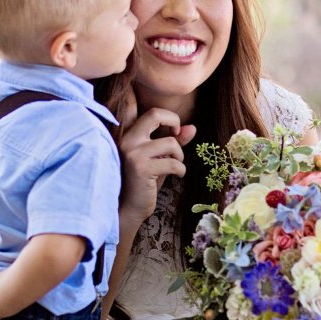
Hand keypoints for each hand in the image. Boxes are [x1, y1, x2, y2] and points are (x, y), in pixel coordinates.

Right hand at [118, 107, 196, 228]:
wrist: (129, 208)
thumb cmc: (144, 182)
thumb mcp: (159, 158)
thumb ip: (174, 141)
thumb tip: (192, 128)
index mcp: (130, 135)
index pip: (147, 111)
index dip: (168, 116)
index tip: (174, 131)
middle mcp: (128, 140)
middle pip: (155, 115)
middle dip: (174, 121)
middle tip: (177, 136)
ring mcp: (133, 153)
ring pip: (171, 143)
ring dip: (179, 155)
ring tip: (175, 166)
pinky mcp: (142, 168)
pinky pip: (173, 163)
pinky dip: (180, 169)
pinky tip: (177, 175)